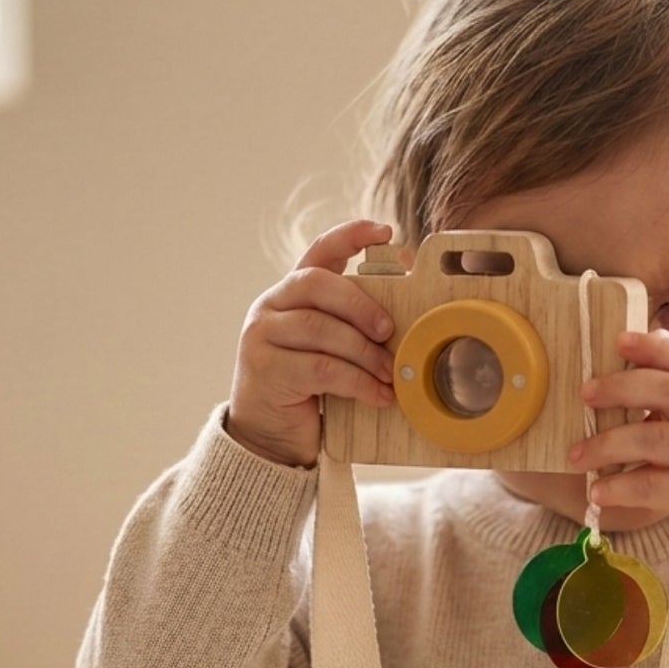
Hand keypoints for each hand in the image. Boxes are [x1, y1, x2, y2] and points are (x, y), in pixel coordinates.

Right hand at [226, 219, 397, 466]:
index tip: (384, 231)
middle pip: (318, 285)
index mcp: (292, 293)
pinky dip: (357, 381)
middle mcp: (271, 306)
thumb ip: (352, 326)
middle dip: (362, 305)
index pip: (319, 251)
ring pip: (322, 328)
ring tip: (390, 373)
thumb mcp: (333, 349)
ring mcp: (262, 335)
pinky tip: (378, 394)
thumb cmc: (310, 389)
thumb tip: (406, 311)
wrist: (271, 437)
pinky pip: (322, 368)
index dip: (350, 236)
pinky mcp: (265, 368)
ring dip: (365, 352)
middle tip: (390, 331)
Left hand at [567, 329, 668, 582]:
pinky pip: (651, 485)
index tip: (620, 340)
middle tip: (586, 394)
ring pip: (653, 438)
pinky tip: (598, 492)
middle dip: (622, 388)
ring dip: (607, 444)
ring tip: (577, 455)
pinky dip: (619, 487)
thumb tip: (658, 340)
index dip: (656, 349)